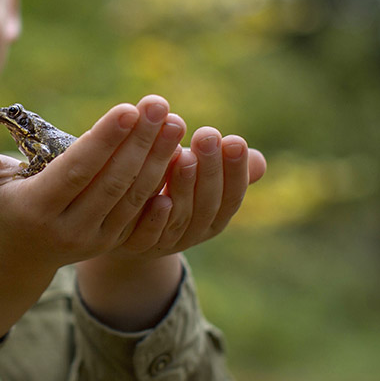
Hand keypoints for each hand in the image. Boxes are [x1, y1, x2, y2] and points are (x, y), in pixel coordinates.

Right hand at [0, 96, 185, 272]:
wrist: (17, 254)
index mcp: (36, 209)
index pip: (77, 171)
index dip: (103, 141)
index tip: (128, 109)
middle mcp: (69, 229)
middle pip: (113, 182)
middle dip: (140, 142)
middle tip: (160, 104)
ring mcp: (95, 239)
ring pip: (134, 196)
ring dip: (158, 158)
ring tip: (174, 122)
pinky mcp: (113, 242)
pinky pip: (143, 210)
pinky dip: (163, 181)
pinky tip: (178, 152)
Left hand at [101, 125, 266, 260]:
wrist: (122, 227)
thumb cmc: (167, 190)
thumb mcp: (196, 177)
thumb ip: (221, 168)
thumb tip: (258, 160)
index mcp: (212, 217)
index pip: (231, 196)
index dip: (235, 171)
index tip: (234, 140)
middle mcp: (191, 233)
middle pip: (207, 205)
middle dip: (210, 170)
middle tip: (208, 135)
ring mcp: (163, 242)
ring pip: (179, 218)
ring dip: (184, 187)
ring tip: (183, 155)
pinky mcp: (132, 245)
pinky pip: (147, 236)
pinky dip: (156, 219)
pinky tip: (160, 197)